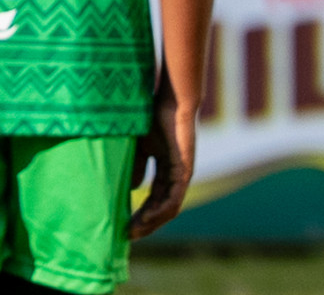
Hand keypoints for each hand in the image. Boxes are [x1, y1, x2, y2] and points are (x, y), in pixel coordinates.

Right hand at [128, 88, 195, 238]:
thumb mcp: (139, 150)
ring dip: (152, 222)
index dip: (139, 214)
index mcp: (165, 171)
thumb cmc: (153, 121)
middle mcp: (175, 175)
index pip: (154, 200)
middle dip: (144, 224)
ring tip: (134, 231)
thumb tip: (132, 190)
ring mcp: (182, 174)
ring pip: (170, 207)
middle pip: (162, 208)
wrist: (171, 104)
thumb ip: (136, 168)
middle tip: (126, 236)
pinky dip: (161, 210)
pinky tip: (147, 218)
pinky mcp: (185, 170)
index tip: (123, 227)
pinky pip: (175, 197)